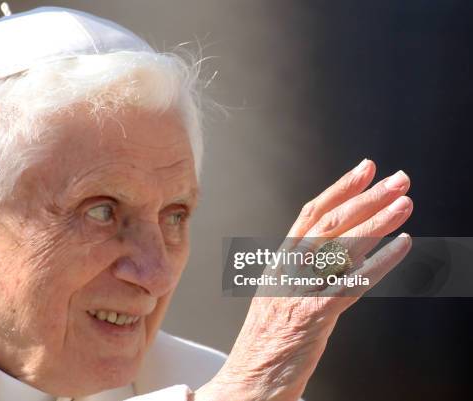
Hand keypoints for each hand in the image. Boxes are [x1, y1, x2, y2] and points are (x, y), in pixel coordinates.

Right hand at [194, 159, 412, 400]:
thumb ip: (301, 269)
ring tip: (404, 203)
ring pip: (342, 246)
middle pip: (330, 222)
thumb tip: (337, 248)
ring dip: (378, 221)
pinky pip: (352, 283)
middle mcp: (288, 269)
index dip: (340, 188)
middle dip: (367, 196)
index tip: (366, 169)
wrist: (249, 377)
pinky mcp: (314, 314)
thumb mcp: (277, 292)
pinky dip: (380, 262)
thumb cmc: (266, 339)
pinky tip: (402, 246)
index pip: (310, 213)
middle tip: (398, 180)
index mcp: (279, 261)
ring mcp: (299, 289)